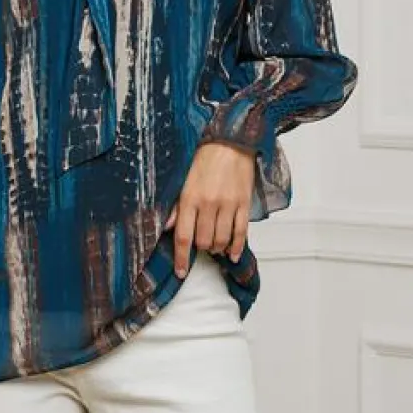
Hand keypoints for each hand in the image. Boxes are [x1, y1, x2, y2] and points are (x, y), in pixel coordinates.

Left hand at [165, 140, 255, 275]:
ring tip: (214, 246)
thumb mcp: (183, 179)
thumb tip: (168, 227)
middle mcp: (209, 203)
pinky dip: (236, 247)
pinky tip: (232, 254)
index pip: (183, 237)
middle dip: (200, 248)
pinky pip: (241, 232)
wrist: (232, 140)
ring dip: (217, 248)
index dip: (182, 258)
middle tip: (200, 245)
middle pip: (203, 241)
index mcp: (190, 198)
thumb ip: (176, 205)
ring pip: (222, 240)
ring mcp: (228, 205)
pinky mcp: (244, 203)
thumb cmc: (205, 157)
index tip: (181, 272)